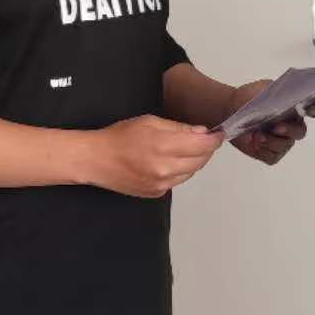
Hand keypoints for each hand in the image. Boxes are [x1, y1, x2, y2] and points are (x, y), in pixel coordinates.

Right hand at [84, 115, 224, 197]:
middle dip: (206, 149)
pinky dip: (179, 171)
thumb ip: (178, 128)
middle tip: (203, 139)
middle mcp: (165, 169)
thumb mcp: (149, 121)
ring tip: (182, 149)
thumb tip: (201, 132)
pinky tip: (167, 162)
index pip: (203, 144)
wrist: (96, 160)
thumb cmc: (119, 136)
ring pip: (191, 172)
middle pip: (201, 160)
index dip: (214, 139)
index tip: (218, 134)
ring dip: (193, 161)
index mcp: (163, 146)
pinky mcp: (157, 193)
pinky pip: (178, 181)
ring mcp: (161, 184)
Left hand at [221, 80, 307, 165]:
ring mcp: (283, 141)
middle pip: (300, 132)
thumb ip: (277, 91)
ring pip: (286, 145)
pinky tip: (255, 143)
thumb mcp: (263, 88)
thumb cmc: (249, 97)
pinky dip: (263, 151)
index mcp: (295, 108)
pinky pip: (273, 156)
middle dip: (289, 130)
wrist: (230, 109)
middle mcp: (292, 125)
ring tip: (257, 135)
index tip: (312, 110)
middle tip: (276, 127)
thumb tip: (288, 94)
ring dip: (272, 141)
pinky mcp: (271, 153)